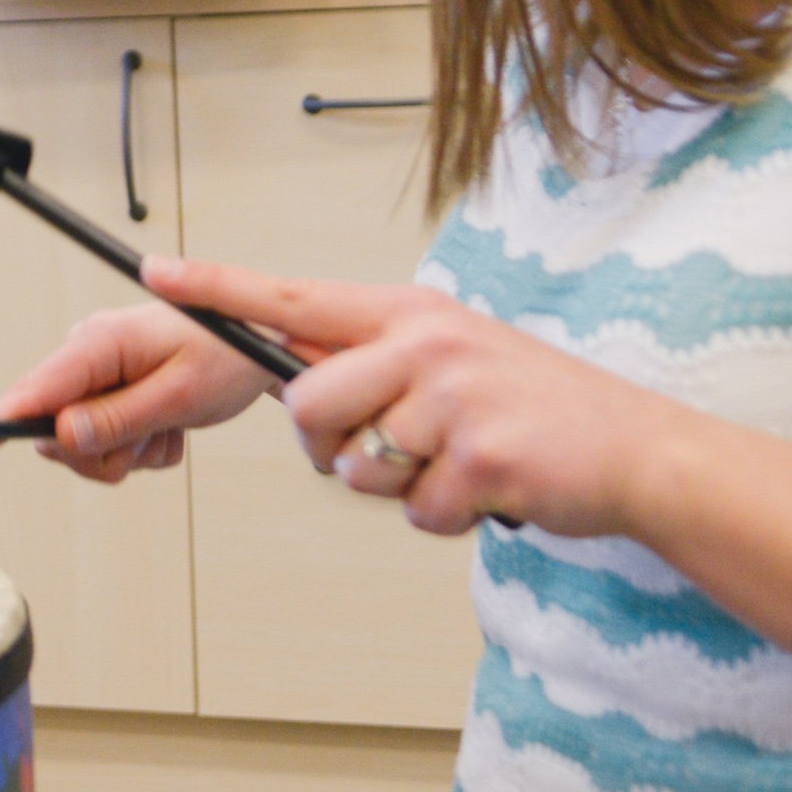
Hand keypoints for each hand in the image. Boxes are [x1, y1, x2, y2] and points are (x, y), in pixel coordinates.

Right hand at [0, 301, 276, 478]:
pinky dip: (144, 447)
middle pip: (55, 435)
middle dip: (104, 451)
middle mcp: (87, 358)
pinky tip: (171, 425)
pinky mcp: (110, 397)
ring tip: (169, 425)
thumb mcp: (180, 393)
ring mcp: (97, 379)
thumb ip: (119, 418)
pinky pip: (110, 448)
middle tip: (154, 434)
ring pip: (83, 448)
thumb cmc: (228, 354)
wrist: (261, 346)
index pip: (29, 393)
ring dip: (130, 450)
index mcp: (96, 344)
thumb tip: (63, 437)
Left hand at [143, 255, 689, 537]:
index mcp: (409, 314)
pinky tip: (487, 491)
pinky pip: (413, 511)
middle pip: (308, 406)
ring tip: (455, 464)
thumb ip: (375, 362)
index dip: (218, 289)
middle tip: (383, 453)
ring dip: (396, 487)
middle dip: (329, 450)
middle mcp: (425, 344)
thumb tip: (294, 384)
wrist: (637, 451)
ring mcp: (454, 399)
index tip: (155, 273)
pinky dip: (443, 517)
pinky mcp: (480, 459)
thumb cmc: (533, 409)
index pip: (292, 295)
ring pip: (358, 467)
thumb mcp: (452, 357)